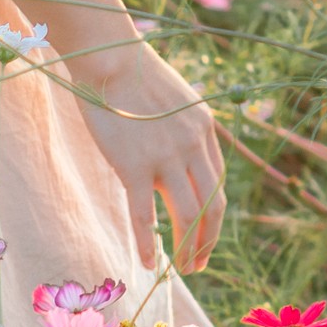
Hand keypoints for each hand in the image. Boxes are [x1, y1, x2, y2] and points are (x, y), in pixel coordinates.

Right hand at [74, 40, 227, 268]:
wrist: (108, 56)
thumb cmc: (133, 75)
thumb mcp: (175, 100)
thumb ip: (183, 132)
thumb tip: (179, 164)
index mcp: (205, 129)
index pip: (217, 184)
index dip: (213, 215)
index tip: (205, 236)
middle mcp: (193, 145)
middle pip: (212, 205)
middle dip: (209, 241)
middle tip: (200, 263)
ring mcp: (166, 156)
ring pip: (187, 215)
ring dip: (189, 248)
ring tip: (185, 269)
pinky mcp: (134, 165)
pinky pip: (145, 215)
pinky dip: (149, 244)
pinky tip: (149, 264)